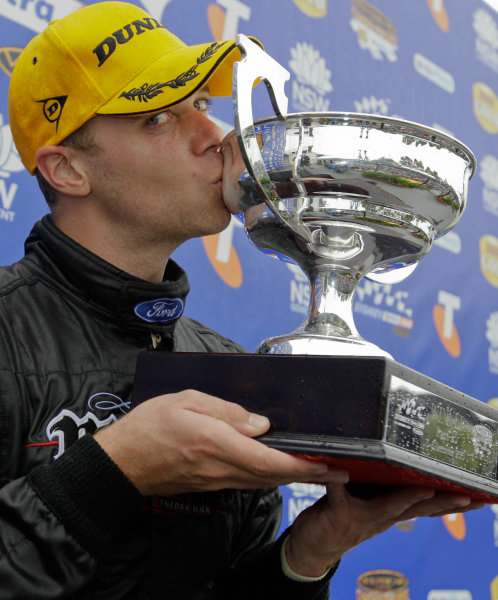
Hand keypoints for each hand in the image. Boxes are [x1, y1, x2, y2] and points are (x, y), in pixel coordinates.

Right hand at [94, 390, 347, 495]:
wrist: (122, 462)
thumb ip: (225, 411)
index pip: (268, 458)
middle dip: (309, 475)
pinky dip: (272, 477)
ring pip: (264, 482)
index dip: (301, 464)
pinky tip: (281, 470)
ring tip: (319, 470)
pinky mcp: (211, 483)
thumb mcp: (186, 402)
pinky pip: (249, 482)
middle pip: (274, 475)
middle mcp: (221, 467)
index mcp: (216, 443)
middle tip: (340, 470)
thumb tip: (260, 423)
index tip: (328, 463)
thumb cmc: (150, 426)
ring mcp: (216, 479)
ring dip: (294, 477)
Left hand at [284, 482, 484, 577]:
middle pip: (418, 509)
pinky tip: (340, 470)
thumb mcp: (369, 503)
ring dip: (407, 498)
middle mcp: (382, 517)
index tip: (477, 495)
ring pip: (389, 505)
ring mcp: (362, 516)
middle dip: (444, 503)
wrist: (313, 548)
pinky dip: (337, 479)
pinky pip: (337, 491)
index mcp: (391, 513)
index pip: (426, 507)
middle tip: (468, 496)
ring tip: (426, 489)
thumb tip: (399, 459)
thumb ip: (383, 488)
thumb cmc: (343, 516)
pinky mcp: (338, 511)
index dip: (452, 502)